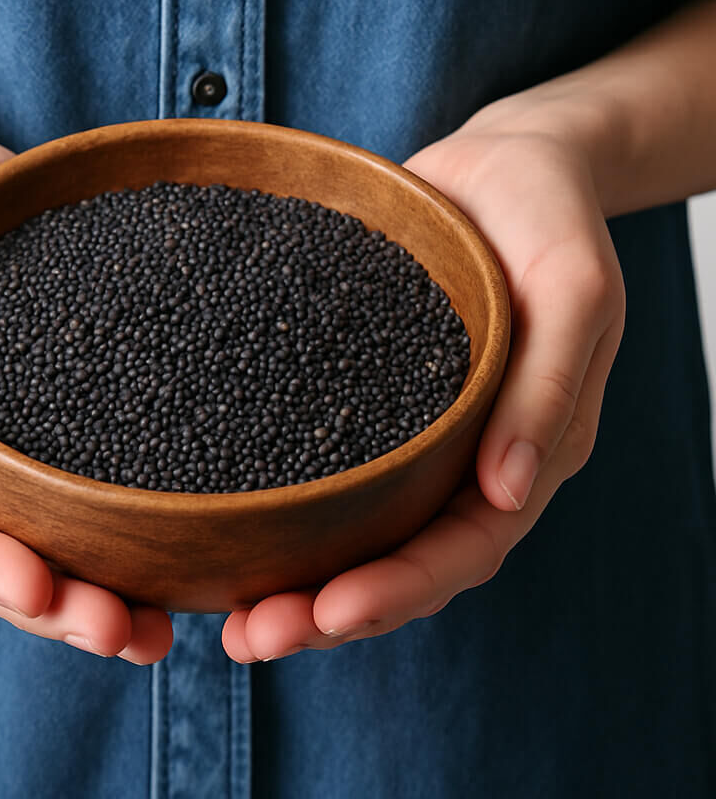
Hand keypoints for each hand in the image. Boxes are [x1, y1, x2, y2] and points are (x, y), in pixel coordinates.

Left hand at [222, 96, 625, 661]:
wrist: (501, 164)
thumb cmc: (549, 217)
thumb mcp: (572, 287)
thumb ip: (551, 384)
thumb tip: (508, 489)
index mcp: (526, 446)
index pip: (467, 546)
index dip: (401, 589)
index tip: (326, 613)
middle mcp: (466, 455)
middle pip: (404, 561)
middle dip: (331, 610)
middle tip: (253, 638)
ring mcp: (415, 433)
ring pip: (362, 532)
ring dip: (302, 580)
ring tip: (230, 614)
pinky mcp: (366, 398)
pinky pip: (333, 470)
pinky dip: (290, 512)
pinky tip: (232, 525)